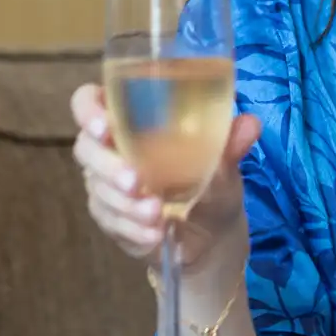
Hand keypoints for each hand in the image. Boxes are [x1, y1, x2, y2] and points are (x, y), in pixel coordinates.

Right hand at [71, 83, 259, 274]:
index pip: (88, 102)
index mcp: (128, 119)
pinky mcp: (111, 219)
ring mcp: (105, 186)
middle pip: (84, 149)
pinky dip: (134, 229)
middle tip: (136, 181)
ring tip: (157, 213)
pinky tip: (156, 233)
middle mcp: (110, 149)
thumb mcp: (224, 163)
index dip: (87, 110)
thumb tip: (250, 124)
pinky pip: (111, 223)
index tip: (104, 125)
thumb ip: (230, 144)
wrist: (213, 233)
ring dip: (125, 204)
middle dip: (107, 166)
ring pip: (98, 190)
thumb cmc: (211, 180)